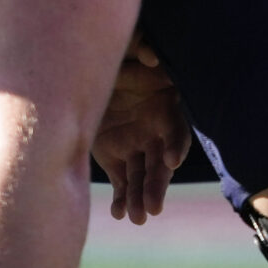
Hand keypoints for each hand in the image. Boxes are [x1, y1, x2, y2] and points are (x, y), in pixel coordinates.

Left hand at [91, 40, 189, 224]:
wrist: (90, 73)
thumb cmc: (118, 58)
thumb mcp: (127, 49)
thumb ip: (141, 48)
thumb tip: (151, 56)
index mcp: (165, 108)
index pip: (177, 130)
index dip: (176, 144)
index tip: (170, 160)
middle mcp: (155, 133)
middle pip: (160, 163)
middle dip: (157, 184)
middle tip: (153, 207)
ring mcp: (136, 148)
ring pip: (142, 178)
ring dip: (140, 198)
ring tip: (136, 218)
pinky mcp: (117, 159)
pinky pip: (122, 183)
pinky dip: (121, 199)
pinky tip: (118, 214)